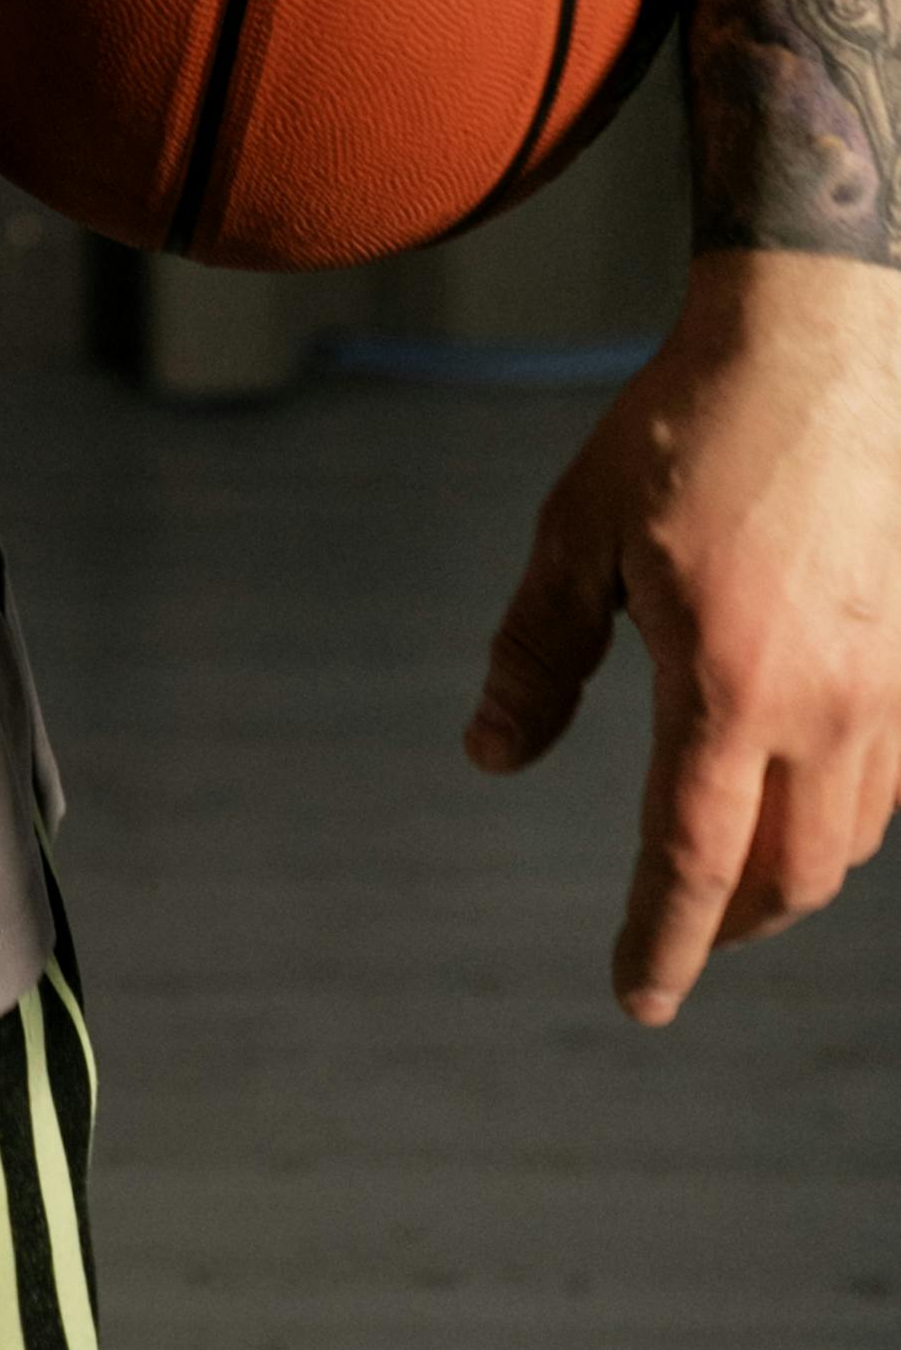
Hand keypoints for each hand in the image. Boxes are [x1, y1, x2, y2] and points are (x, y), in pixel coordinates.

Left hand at [465, 247, 900, 1020]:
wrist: (813, 349)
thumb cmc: (683, 433)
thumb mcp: (577, 535)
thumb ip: (537, 655)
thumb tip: (490, 752)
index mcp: (727, 684)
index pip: (693, 858)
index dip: (662, 943)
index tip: (637, 1000)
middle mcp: (824, 705)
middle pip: (786, 877)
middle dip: (728, 928)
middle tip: (677, 944)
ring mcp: (888, 687)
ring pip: (848, 842)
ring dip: (787, 882)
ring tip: (730, 885)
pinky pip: (889, 786)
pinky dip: (840, 823)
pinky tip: (797, 806)